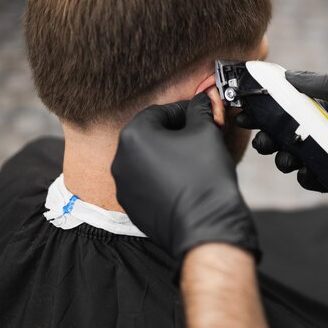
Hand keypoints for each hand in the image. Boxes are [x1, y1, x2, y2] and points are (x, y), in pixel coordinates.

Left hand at [112, 93, 258, 261]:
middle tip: (198, 136)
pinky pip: (145, 182)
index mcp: (134, 136)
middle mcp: (120, 160)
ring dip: (167, 154)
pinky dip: (161, 176)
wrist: (206, 226)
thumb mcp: (207, 132)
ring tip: (192, 160)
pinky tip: (184, 181)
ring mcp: (123, 186)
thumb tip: (202, 101)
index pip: (159, 112)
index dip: (183, 110)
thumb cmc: (205, 179)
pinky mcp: (131, 206)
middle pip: (149, 134)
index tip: (199, 114)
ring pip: (146, 159)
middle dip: (174, 132)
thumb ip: (200, 110)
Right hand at [239, 71, 327, 220]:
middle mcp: (323, 131)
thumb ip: (326, 86)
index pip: (289, 103)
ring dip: (282, 158)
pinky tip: (311, 175)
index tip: (245, 105)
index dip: (266, 104)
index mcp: (327, 108)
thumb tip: (289, 76)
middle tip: (260, 139)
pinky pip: (307, 177)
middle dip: (265, 135)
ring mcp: (325, 155)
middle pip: (282, 131)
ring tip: (288, 159)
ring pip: (290, 156)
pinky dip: (305, 176)